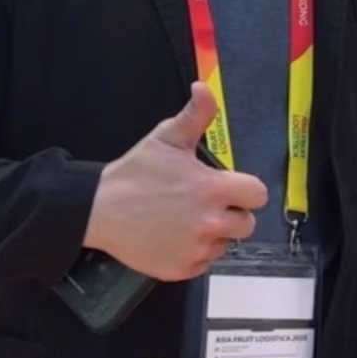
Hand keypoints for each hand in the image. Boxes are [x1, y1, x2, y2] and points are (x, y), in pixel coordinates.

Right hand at [84, 85, 266, 281]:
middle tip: (207, 205)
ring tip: (187, 220)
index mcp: (212, 189)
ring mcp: (197, 249)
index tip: (230, 188)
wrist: (98, 210)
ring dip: (214, 234)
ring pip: (226, 244)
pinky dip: (195, 252)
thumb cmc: (134, 174)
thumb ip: (196, 114)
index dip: (246, 190)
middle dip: (233, 214)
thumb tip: (205, 88)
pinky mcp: (183, 269)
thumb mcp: (166, 138)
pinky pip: (205, 263)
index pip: (257, 195)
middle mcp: (210, 223)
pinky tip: (176, 237)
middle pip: (247, 224)